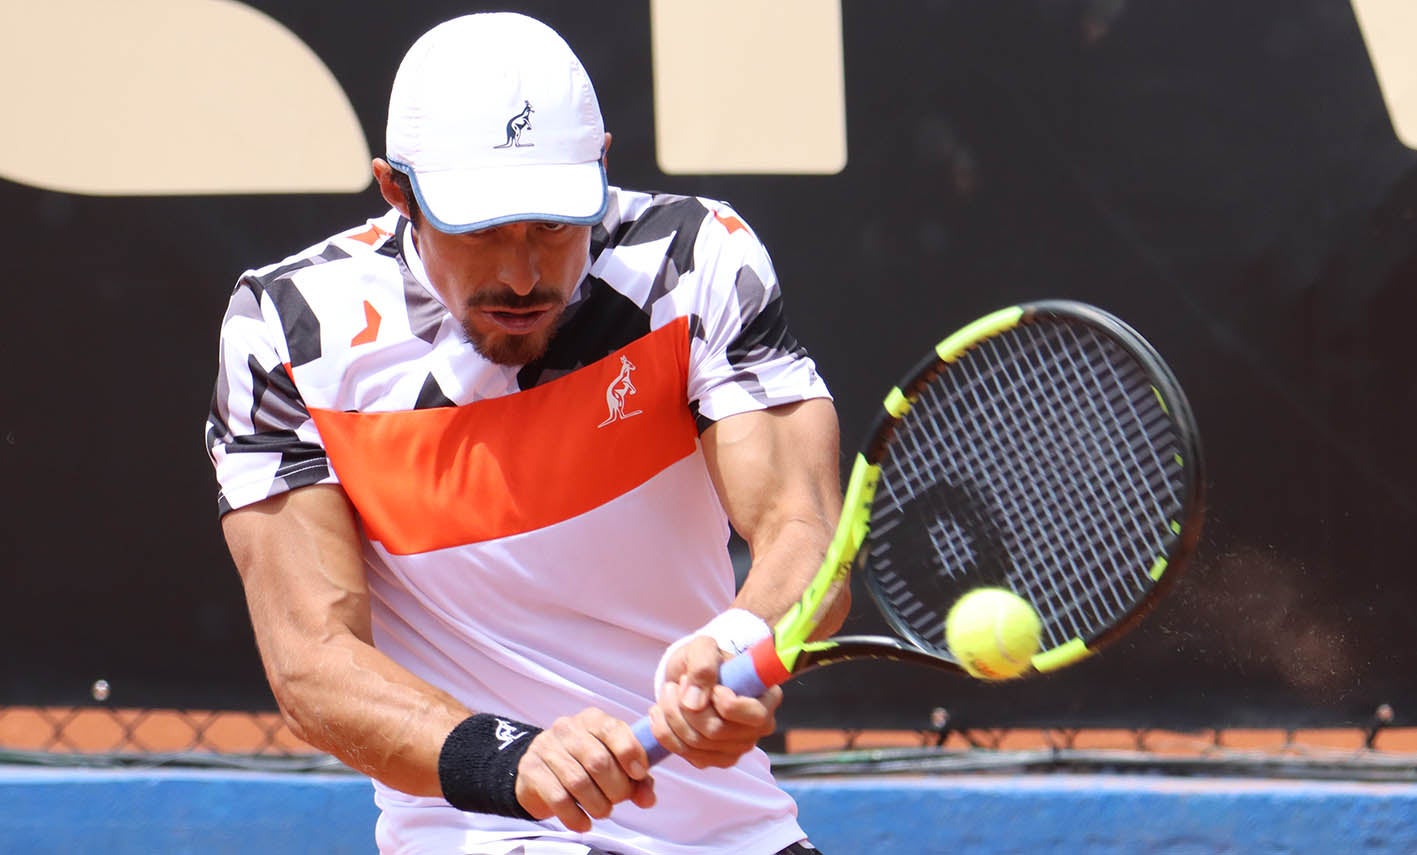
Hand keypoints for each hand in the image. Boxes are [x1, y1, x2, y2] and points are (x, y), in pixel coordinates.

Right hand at [514, 708, 655, 831]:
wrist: (541, 771)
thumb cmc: (585, 765)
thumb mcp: (614, 765)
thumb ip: (636, 779)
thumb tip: (647, 798)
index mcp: (592, 720)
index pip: (613, 730)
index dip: (630, 753)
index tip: (639, 774)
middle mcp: (568, 728)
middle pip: (598, 761)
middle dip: (616, 788)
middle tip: (618, 800)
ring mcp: (546, 747)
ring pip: (578, 781)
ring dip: (597, 804)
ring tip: (603, 811)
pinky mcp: (531, 770)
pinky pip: (557, 798)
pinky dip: (575, 816)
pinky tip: (584, 822)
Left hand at [648, 635, 781, 767]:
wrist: (689, 677)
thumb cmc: (704, 660)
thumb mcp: (703, 648)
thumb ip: (703, 665)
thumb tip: (694, 703)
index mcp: (767, 699)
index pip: (754, 716)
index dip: (724, 702)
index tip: (709, 685)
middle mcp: (758, 728)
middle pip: (716, 731)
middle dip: (684, 707)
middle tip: (673, 685)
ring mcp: (737, 747)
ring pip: (696, 744)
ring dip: (671, 716)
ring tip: (667, 693)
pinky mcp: (714, 759)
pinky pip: (685, 753)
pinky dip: (664, 732)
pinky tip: (661, 712)